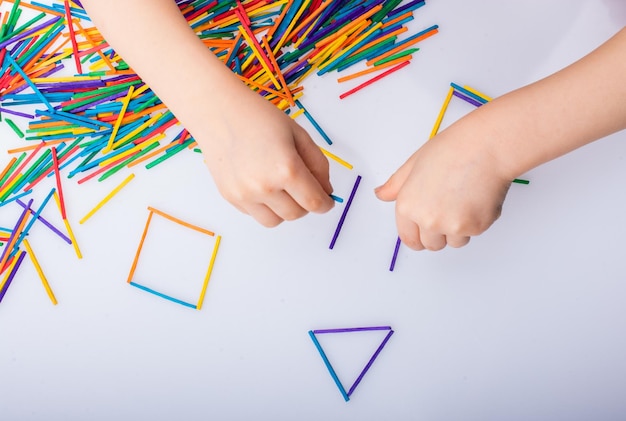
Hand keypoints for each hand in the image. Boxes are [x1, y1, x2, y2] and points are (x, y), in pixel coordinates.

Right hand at [199, 85, 334, 226]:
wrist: (218, 111)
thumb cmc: (260, 117)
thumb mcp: (299, 135)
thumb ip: (318, 165)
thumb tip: (326, 191)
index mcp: (286, 169)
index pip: (314, 202)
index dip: (325, 204)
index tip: (327, 202)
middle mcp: (265, 187)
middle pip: (296, 214)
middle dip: (305, 205)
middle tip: (303, 188)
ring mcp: (245, 195)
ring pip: (275, 221)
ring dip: (284, 209)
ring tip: (282, 188)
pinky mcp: (230, 197)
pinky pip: (255, 213)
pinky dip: (264, 205)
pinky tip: (261, 183)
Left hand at [375, 122, 511, 250]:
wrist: (486, 146)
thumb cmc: (453, 150)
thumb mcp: (414, 164)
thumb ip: (396, 185)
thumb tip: (381, 195)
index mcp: (408, 206)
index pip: (409, 238)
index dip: (418, 235)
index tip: (424, 232)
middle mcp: (428, 220)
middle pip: (431, 245)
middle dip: (438, 233)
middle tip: (448, 208)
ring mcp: (452, 226)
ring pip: (454, 242)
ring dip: (458, 229)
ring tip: (463, 199)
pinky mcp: (476, 227)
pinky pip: (474, 233)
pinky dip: (477, 220)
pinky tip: (477, 196)